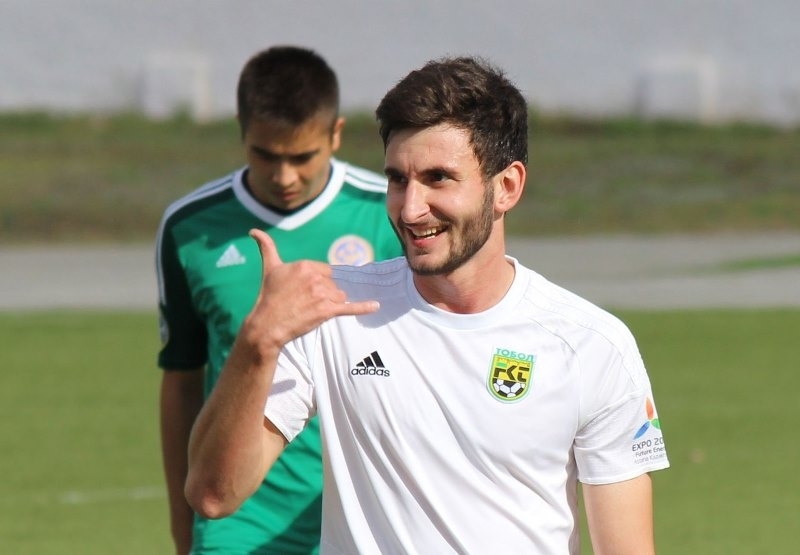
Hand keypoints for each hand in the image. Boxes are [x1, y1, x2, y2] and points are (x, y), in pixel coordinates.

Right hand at [241, 229, 379, 354]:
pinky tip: (375, 305)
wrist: (266, 325)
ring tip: (313, 311)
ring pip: (339, 296)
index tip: (307, 292)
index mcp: (305, 265)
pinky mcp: (326, 311)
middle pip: (334, 285)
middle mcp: (315, 277)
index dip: (320, 283)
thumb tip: (253, 231)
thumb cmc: (268, 297)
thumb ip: (266, 247)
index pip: (327, 272)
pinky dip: (364, 307)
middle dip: (325, 294)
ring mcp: (322, 294)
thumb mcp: (269, 268)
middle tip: (307, 303)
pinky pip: (350, 307)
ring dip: (331, 304)